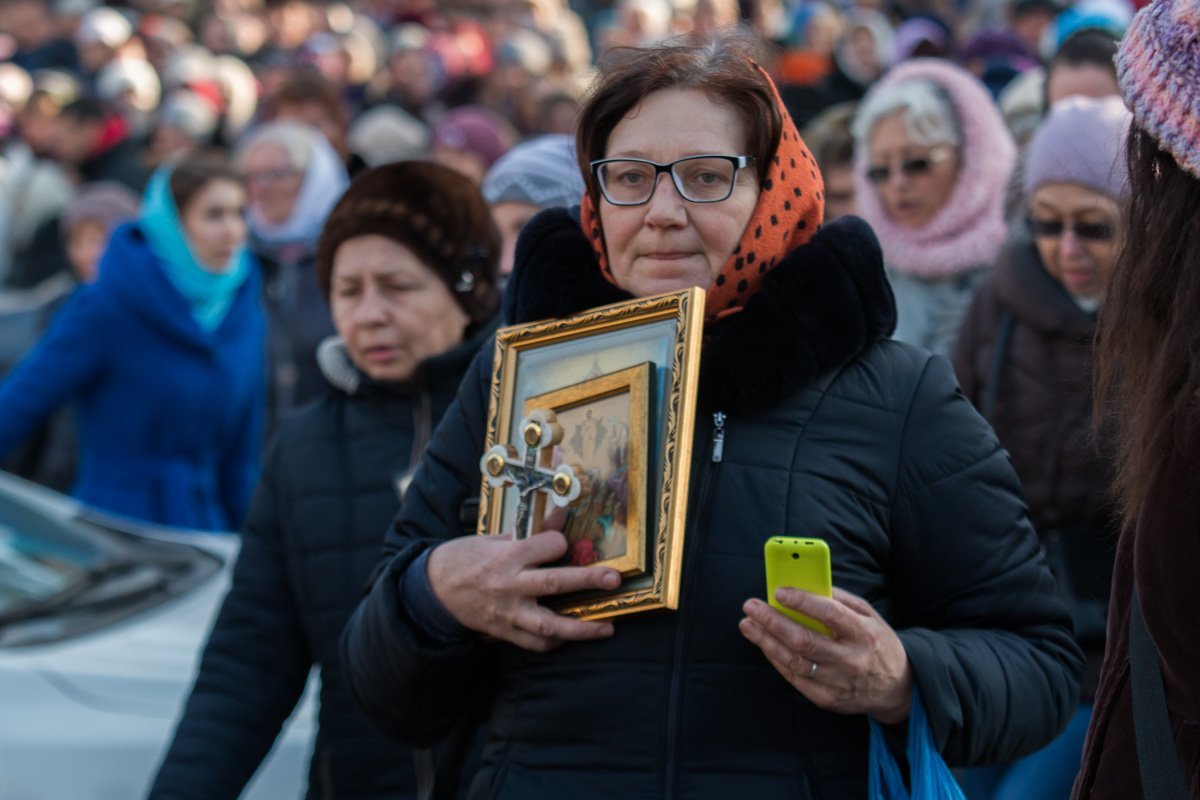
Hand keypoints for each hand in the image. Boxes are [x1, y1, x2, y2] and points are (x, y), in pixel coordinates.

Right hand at [426, 531, 620, 651]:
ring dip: (581, 628)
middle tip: (613, 580)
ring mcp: (507, 612)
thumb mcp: (494, 538)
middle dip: (588, 581)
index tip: (563, 542)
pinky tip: (570, 637)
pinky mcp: (504, 631)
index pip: (547, 546)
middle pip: (555, 584)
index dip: (560, 542)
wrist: (432, 589)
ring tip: (607, 627)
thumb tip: (561, 515)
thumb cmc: (464, 558)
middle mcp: (509, 585)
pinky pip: (534, 642)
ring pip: (549, 624)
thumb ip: (529, 533)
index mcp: (507, 556)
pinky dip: (554, 641)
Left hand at [738, 587, 912, 723]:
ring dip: (766, 641)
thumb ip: (839, 600)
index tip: (778, 591)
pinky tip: (764, 644)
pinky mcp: (827, 698)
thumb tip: (804, 585)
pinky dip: (776, 659)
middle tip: (751, 606)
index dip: (801, 602)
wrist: (896, 689)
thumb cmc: (876, 643)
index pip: (829, 614)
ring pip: (794, 661)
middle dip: (772, 621)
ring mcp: (838, 682)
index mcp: (863, 633)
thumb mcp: (869, 616)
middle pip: (804, 640)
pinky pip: (794, 677)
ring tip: (747, 624)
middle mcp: (850, 659)